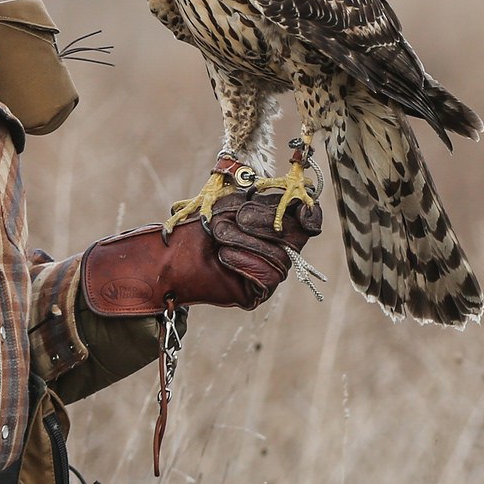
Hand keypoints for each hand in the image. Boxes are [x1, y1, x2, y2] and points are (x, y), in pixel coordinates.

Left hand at [82, 188, 323, 314]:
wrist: (172, 256)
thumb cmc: (200, 224)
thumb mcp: (228, 201)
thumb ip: (256, 195)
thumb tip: (287, 192)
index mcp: (277, 220)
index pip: (309, 220)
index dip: (311, 215)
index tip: (301, 209)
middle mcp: (280, 247)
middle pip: (295, 235)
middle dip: (265, 222)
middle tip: (237, 216)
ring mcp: (272, 270)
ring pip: (280, 257)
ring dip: (244, 240)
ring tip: (219, 235)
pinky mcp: (260, 291)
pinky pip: (268, 277)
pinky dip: (244, 261)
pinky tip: (224, 255)